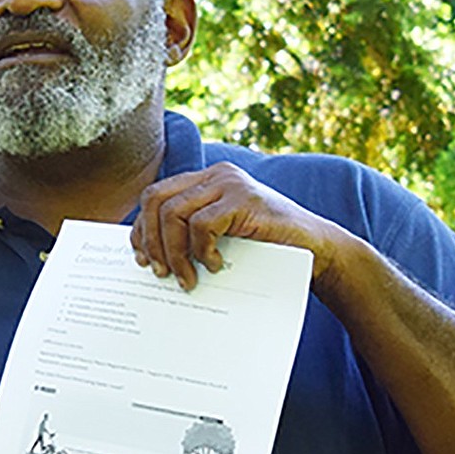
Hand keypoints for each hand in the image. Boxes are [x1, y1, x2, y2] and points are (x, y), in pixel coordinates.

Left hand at [130, 162, 350, 291]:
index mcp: (205, 180)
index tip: (142, 259)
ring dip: (174, 253)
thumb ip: (190, 234)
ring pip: (173, 213)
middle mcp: (215, 175)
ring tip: (187, 278)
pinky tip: (216, 265)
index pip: (155, 196)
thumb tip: (149, 255)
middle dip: (151, 240)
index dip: (141, 228)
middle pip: (156, 199)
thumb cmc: (266, 248)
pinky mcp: (242, 199)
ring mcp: (229, 183)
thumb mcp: (220, 238)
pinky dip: (201, 250)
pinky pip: (201, 224)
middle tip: (160, 273)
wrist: (313, 249)